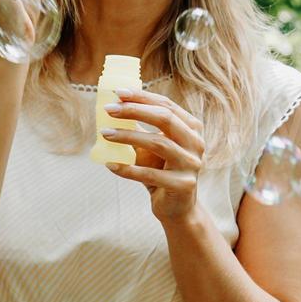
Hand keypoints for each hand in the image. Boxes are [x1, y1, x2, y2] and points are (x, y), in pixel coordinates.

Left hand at [101, 87, 204, 222]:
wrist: (177, 208)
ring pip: (158, 143)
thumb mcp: (152, 147)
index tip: (117, 93)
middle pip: (165, 118)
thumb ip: (140, 128)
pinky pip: (151, 174)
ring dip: (128, 136)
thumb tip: (112, 108)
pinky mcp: (183, 185)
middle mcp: (196, 143)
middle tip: (109, 110)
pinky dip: (128, 169)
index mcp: (191, 128)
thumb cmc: (161, 172)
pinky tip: (110, 164)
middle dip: (134, 111)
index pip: (166, 105)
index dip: (142, 97)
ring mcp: (192, 164)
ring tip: (105, 134)